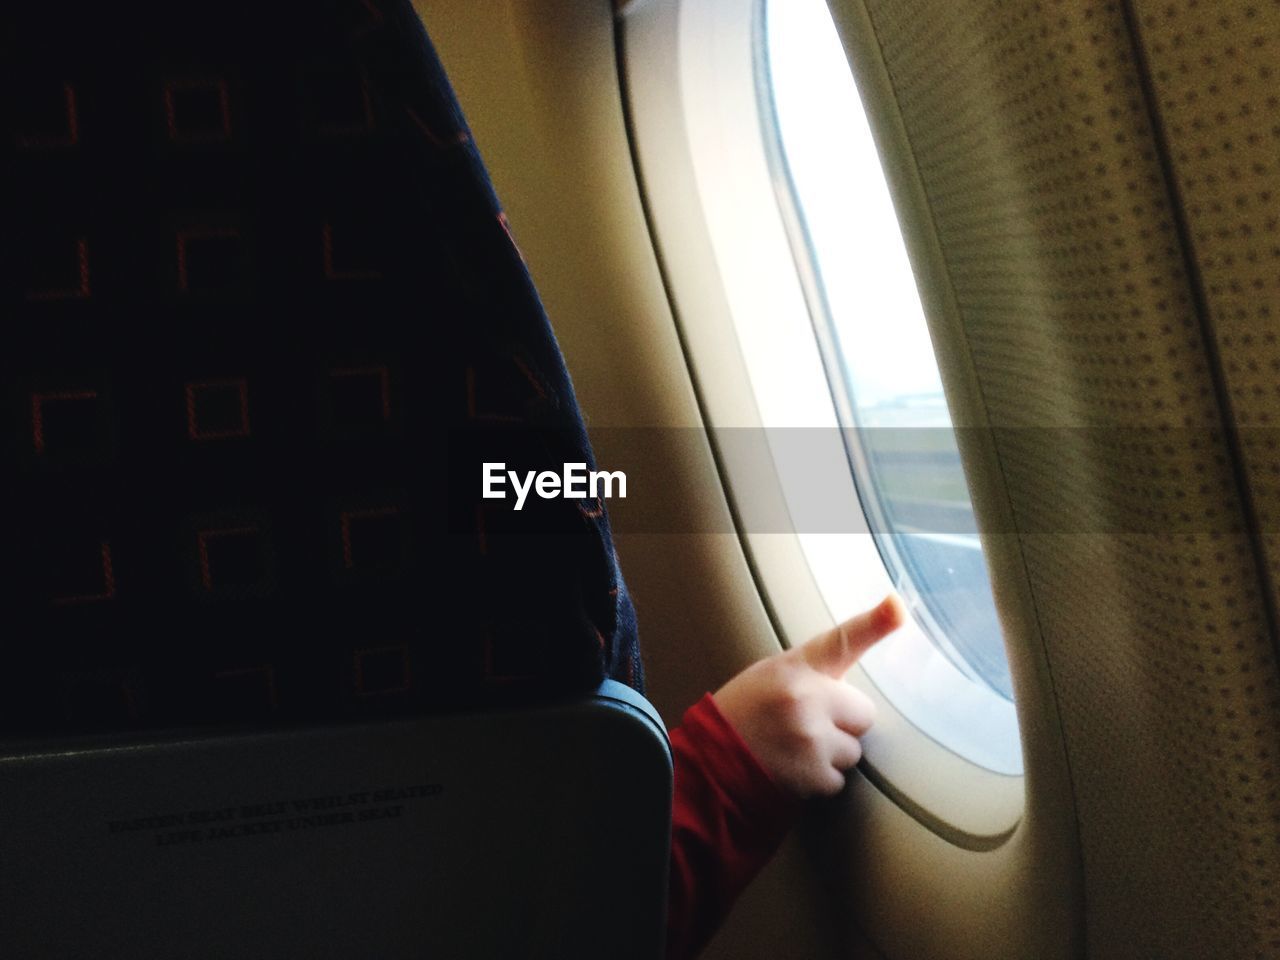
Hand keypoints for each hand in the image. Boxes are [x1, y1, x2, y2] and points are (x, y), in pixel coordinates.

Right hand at [712, 595, 905, 797]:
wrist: (708, 763)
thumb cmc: (742, 714)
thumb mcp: (772, 675)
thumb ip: (815, 673)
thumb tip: (853, 677)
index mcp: (795, 668)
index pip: (842, 640)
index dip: (876, 621)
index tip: (898, 606)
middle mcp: (806, 700)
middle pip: (864, 713)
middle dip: (844, 723)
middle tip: (807, 724)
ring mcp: (811, 740)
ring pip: (853, 750)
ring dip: (831, 753)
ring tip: (794, 748)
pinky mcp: (812, 776)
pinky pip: (838, 779)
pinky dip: (819, 779)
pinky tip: (792, 769)